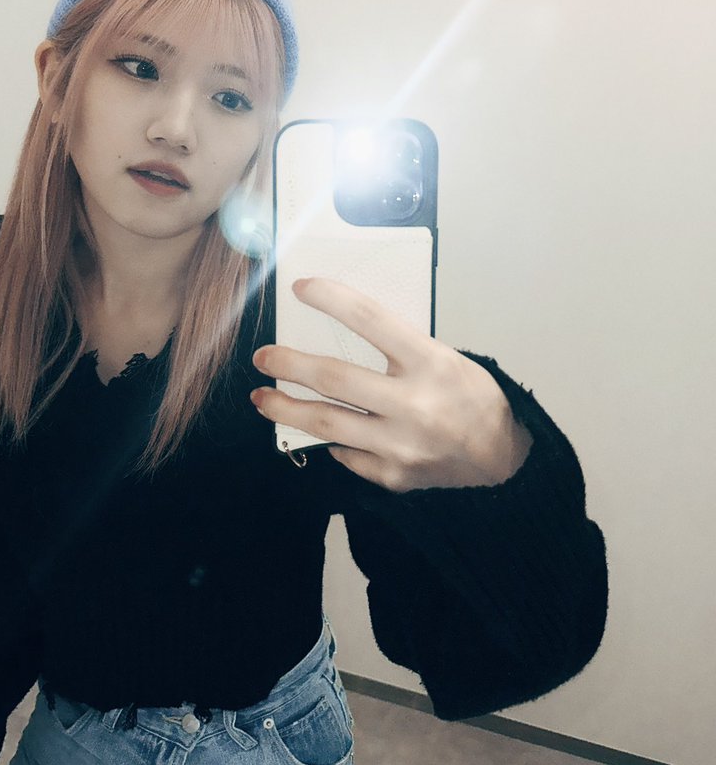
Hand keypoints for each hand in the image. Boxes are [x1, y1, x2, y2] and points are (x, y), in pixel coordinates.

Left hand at [250, 277, 532, 492]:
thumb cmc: (472, 397)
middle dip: (289, 365)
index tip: (301, 288)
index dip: (332, 300)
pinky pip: (346, 454)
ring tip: (262, 398)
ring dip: (286, 409)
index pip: (370, 320)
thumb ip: (397, 348)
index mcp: (431, 363)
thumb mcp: (444, 357)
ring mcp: (401, 444)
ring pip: (327, 422)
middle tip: (262, 357)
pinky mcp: (393, 475)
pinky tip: (318, 431)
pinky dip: (330, 440)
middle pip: (334, 378)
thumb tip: (338, 333)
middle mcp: (414, 404)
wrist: (503, 458)